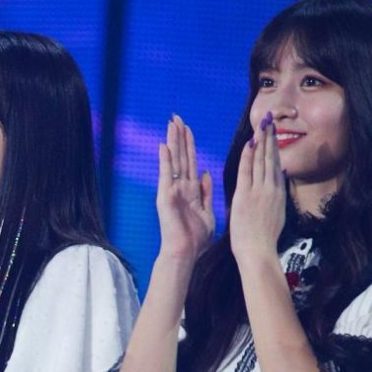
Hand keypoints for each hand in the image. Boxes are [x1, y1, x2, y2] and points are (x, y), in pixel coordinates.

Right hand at [156, 115, 214, 263]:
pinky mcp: (165, 197)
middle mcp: (180, 188)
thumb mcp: (207, 211)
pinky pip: (166, 175)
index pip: (190, 162)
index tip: (188, 128)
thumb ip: (205, 192)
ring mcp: (171, 191)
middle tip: (177, 117)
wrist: (185, 253)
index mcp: (191, 191)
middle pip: (180, 157)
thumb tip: (205, 173)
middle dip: (180, 137)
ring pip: (173, 161)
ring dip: (172, 142)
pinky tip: (164, 146)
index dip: (190, 145)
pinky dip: (165, 160)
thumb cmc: (196, 239)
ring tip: (171, 124)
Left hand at [229, 112, 286, 266]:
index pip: (275, 165)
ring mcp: (259, 191)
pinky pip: (247, 170)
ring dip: (262, 140)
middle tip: (269, 120)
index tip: (273, 134)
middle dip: (270, 137)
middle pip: (270, 158)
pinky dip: (249, 155)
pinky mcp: (246, 196)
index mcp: (278, 194)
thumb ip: (276, 196)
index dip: (274, 148)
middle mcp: (271, 189)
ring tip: (262, 124)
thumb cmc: (263, 240)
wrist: (258, 251)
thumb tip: (279, 180)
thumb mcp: (277, 215)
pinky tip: (250, 142)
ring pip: (261, 160)